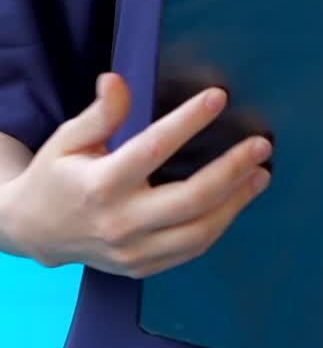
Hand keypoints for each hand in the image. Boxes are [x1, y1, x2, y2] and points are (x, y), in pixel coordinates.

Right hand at [0, 72, 271, 278]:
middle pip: (190, 199)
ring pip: (199, 231)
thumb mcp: (69, 138)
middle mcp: (121, 222)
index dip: (188, 122)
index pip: (153, 149)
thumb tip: (116, 80)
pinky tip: (237, 200)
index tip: (218, 97)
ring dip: (236, 201)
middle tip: (261, 144)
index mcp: (101, 185)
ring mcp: (134, 251)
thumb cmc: (57, 176)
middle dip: (231, 170)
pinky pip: (191, 250)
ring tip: (261, 173)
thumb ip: (100, 113)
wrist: (36, 232)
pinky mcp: (143, 268)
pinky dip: (220, 224)